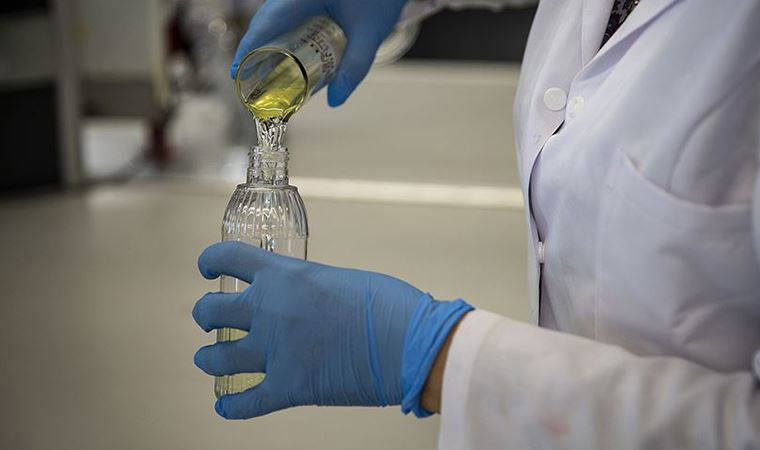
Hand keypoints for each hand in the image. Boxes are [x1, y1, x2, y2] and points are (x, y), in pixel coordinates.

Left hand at [192, 241, 471, 418]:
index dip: (210, 260)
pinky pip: (244, 404)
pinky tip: (225, 406)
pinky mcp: (289, 388)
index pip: (228, 257)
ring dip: (207, 358)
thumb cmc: (389, 305)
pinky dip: (231, 407)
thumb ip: (310, 287)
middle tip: (210, 320)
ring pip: (216, 357)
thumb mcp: (341, 279)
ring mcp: (275, 351)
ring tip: (208, 358)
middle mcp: (269, 310)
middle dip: (205, 314)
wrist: (411, 343)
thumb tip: (304, 301)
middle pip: (211, 310)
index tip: (207, 267)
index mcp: (285, 275)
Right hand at [230, 0, 409, 105]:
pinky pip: (290, 17)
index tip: (237, 72)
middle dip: (255, 51)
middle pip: (266, 21)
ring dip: (268, 45)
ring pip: (276, 19)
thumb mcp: (369, 36)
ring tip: (263, 73)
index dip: (249, 47)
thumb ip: (354, 69)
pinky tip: (286, 57)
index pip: (268, 20)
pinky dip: (283, 37)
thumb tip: (335, 101)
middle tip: (249, 80)